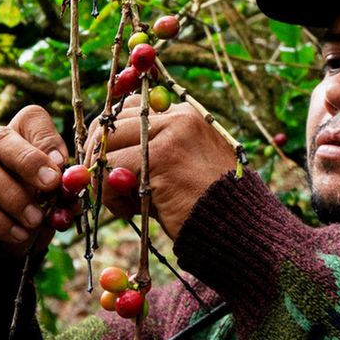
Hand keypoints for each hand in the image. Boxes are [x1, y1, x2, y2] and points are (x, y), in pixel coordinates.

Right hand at [0, 105, 68, 274]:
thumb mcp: (49, 207)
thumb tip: (76, 186)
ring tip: (34, 220)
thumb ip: (62, 195)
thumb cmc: (22, 219)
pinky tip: (18, 234)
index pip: (28, 118)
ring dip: (13, 196)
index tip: (62, 163)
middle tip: (51, 184)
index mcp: (12, 142)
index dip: (47, 136)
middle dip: (28, 160)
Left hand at [87, 93, 237, 238]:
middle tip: (104, 186)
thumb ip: (147, 157)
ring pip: (108, 146)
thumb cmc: (209, 207)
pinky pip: (112, 170)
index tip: (107, 164)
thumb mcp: (180, 171)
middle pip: (112, 123)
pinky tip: (128, 210)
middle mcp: (179, 116)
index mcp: (186, 115)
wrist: (241, 229)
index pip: (131, 109)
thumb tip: (99, 159)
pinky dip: (109, 194)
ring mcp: (171, 134)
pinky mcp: (161, 158)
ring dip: (103, 179)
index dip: (111, 137)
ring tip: (122, 203)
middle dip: (100, 156)